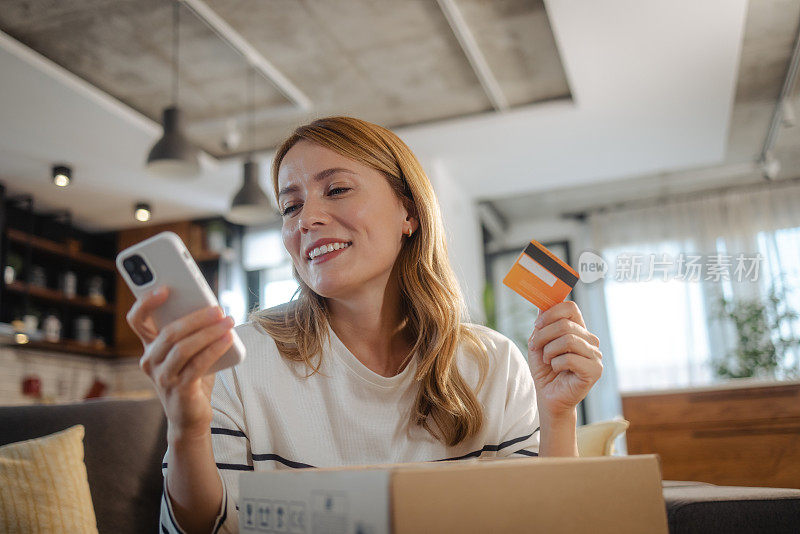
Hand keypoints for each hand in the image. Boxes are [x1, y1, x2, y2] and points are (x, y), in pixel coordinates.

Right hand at [126, 287, 234, 439]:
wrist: (190, 417)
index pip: (138, 321)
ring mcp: (163, 377)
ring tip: (228, 321)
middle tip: (218, 309)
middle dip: (196, 317)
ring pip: (183, 348)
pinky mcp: (179, 390)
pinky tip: (228, 339)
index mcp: (149, 347)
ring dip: (209, 332)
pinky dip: (214, 349)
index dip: (146, 302)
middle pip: (168, 332)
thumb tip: (212, 306)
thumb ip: (193, 332)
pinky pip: (197, 365)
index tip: (165, 287)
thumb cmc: (191, 377)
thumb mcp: (188, 352)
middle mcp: (150, 362)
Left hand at [527, 301, 602, 420]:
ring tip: (547, 360)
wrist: (549, 397)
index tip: (537, 324)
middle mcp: (590, 340)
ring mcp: (595, 355)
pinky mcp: (594, 370)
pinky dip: (556, 364)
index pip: (571, 308)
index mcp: (579, 330)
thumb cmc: (545, 370)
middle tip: (535, 347)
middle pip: (565, 324)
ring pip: (568, 340)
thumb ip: (542, 324)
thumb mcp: (539, 343)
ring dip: (549, 351)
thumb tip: (542, 304)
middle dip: (543, 335)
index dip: (551, 312)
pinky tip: (556, 370)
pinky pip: (570, 358)